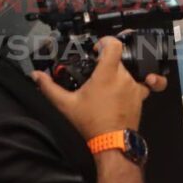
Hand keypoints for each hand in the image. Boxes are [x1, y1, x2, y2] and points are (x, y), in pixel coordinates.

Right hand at [31, 37, 166, 140]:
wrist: (111, 140)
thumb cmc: (91, 123)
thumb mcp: (65, 104)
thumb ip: (49, 87)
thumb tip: (37, 76)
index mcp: (106, 74)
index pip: (114, 45)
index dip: (106, 41)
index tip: (98, 48)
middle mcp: (124, 77)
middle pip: (119, 59)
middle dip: (107, 63)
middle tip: (96, 72)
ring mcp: (135, 85)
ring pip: (128, 70)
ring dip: (118, 74)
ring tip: (107, 85)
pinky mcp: (142, 94)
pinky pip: (145, 82)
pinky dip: (138, 81)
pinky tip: (131, 85)